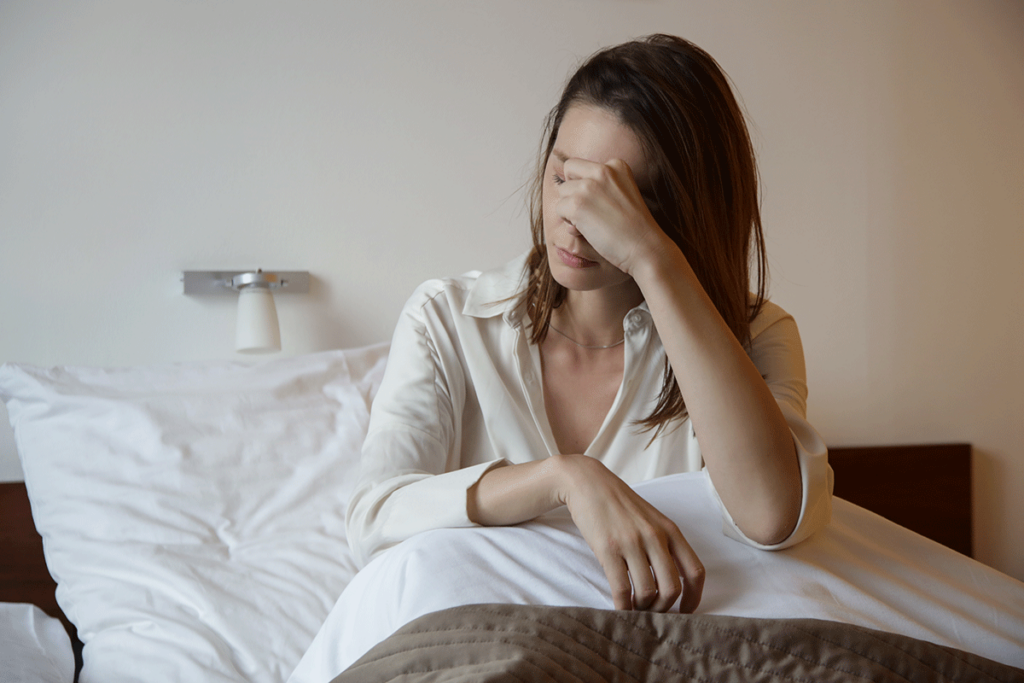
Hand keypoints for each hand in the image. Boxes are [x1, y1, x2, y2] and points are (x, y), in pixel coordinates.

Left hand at [556, 158, 668, 276]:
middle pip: (569, 171)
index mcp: (616, 164)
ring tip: (592, 223)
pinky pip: (559, 210)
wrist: (644, 247)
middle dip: (572, 190)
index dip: (583, 184)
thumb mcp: (623, 193)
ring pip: (562, 192)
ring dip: (570, 209)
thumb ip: (602, 184)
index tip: (599, 202)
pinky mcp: (577, 204)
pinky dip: (569, 223)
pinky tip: (588, 231)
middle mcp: (602, 169)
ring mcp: (588, 186)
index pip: (582, 165)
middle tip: (590, 211)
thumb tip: (566, 184)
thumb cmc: (633, 228)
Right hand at [556, 454, 704, 612]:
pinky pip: (622, 589)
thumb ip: (664, 544)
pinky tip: (620, 607)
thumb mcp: (651, 518)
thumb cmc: (619, 503)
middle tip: (653, 611)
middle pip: (673, 588)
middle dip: (664, 607)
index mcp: (670, 530)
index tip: (684, 611)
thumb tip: (671, 581)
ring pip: (648, 592)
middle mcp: (655, 537)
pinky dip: (623, 606)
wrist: (587, 482)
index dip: (694, 599)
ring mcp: (631, 543)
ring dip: (642, 608)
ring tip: (634, 606)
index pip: (695, 572)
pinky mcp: (608, 549)